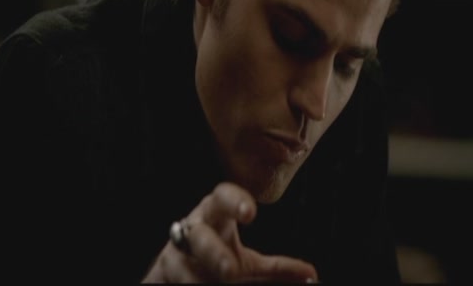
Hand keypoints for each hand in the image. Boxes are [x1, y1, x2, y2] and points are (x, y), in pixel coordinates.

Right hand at [142, 182, 317, 282]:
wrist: (174, 273)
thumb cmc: (218, 257)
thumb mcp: (248, 263)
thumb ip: (277, 268)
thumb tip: (312, 274)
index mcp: (216, 214)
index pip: (222, 196)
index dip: (234, 202)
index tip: (251, 214)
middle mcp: (192, 229)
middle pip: (199, 235)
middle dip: (212, 252)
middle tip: (229, 271)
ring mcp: (173, 254)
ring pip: (182, 265)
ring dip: (198, 280)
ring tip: (213, 285)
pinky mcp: (160, 274)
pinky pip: (175, 281)